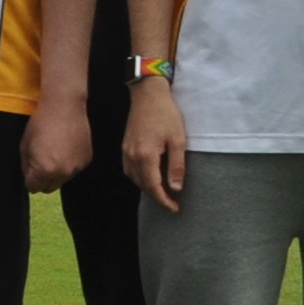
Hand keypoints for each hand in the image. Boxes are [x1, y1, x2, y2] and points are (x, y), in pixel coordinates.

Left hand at [21, 95, 93, 192]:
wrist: (65, 107)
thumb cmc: (41, 123)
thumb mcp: (24, 146)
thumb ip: (26, 167)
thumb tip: (29, 178)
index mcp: (45, 170)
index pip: (33, 188)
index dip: (29, 179)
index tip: (30, 169)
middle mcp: (63, 173)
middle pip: (49, 188)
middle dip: (43, 179)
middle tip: (40, 162)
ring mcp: (77, 167)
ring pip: (62, 179)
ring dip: (57, 172)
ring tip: (54, 151)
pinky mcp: (87, 160)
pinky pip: (74, 169)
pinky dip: (69, 163)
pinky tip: (65, 147)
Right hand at [123, 78, 186, 211]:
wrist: (147, 95)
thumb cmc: (166, 115)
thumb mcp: (178, 140)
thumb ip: (176, 166)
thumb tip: (176, 188)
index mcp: (145, 156)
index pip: (153, 187)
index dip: (164, 201)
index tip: (175, 209)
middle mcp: (132, 157)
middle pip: (143, 186)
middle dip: (157, 197)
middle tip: (173, 204)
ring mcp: (126, 152)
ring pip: (135, 179)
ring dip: (149, 189)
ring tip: (164, 193)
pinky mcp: (125, 148)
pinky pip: (130, 171)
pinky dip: (141, 179)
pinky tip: (150, 178)